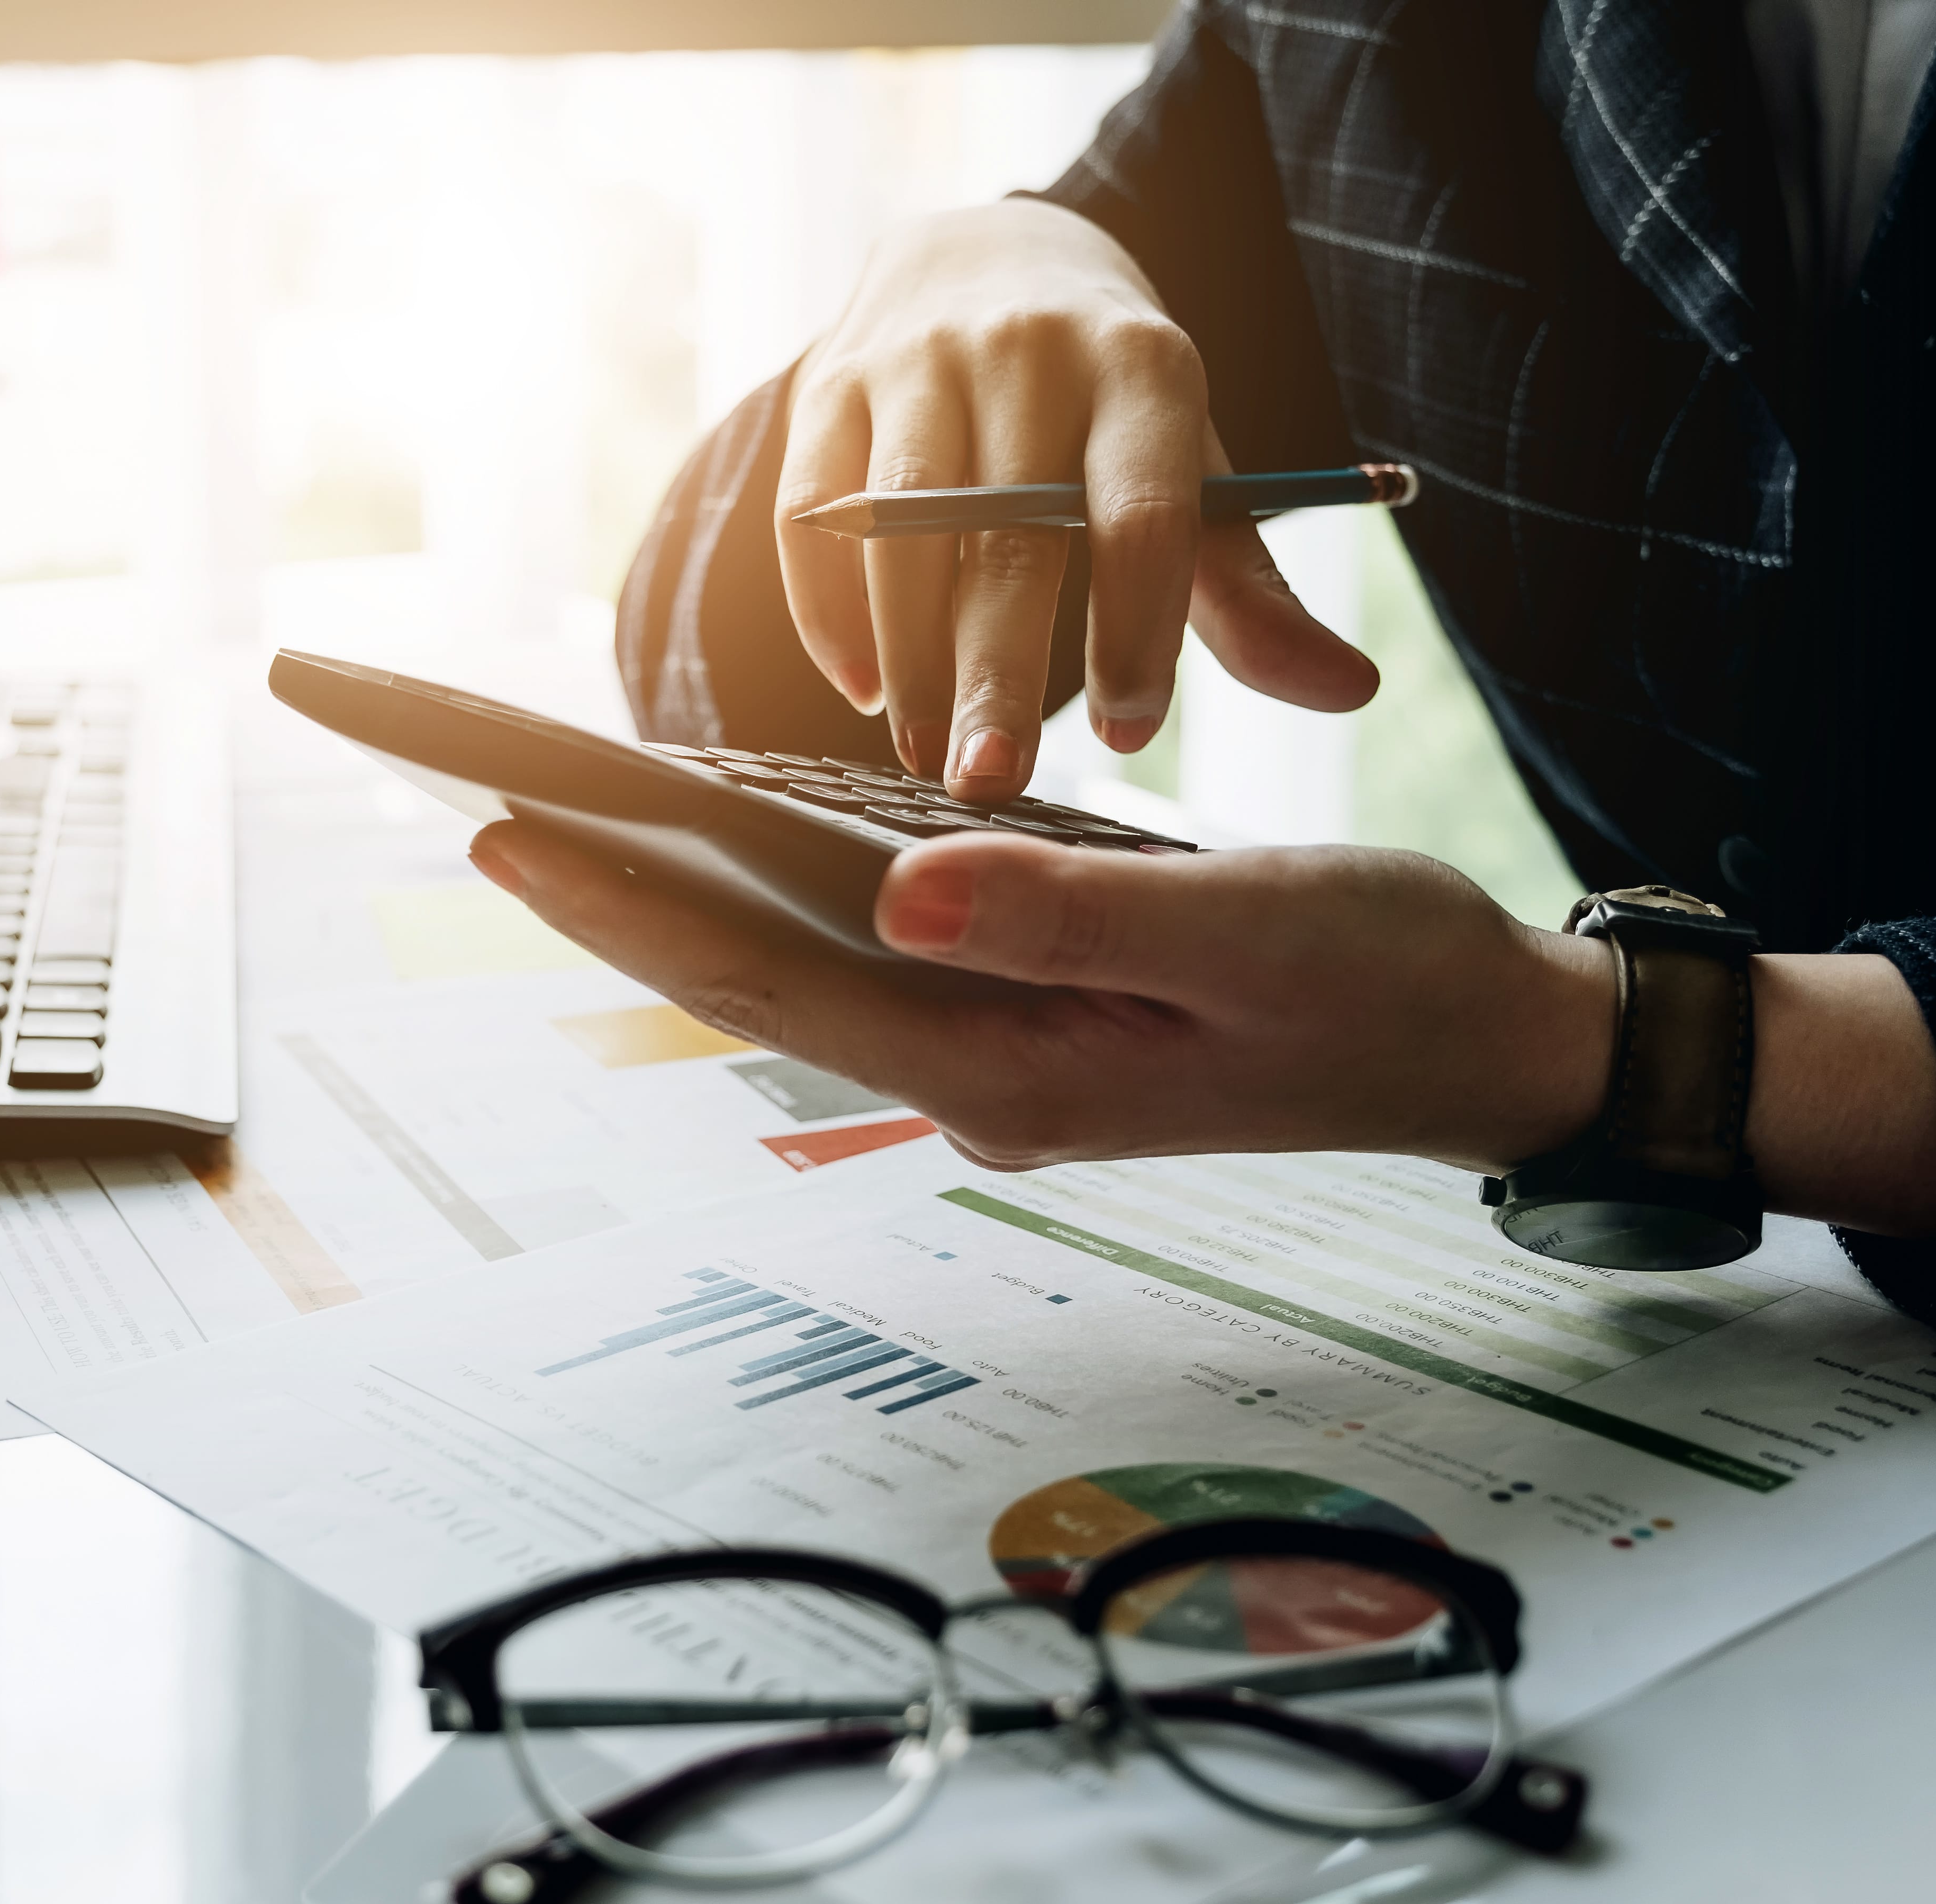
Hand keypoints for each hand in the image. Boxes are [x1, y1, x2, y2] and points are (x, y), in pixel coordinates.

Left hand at [470, 824, 1935, 1235]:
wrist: (1474, 1037)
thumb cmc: (1380, 977)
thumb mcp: (1249, 932)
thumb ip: (1073, 916)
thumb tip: (902, 889)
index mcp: (1008, 1067)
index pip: (773, 978)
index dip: (629, 907)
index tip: (503, 825)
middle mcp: (969, 1072)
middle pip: (746, 975)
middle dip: (600, 893)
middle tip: (461, 799)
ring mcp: (987, 1046)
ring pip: (790, 961)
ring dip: (666, 893)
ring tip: (540, 807)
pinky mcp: (1015, 1003)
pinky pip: (857, 944)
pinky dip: (766, 889)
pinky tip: (706, 836)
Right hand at [777, 198, 1377, 797]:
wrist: (980, 251)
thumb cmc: (1101, 401)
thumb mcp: (1188, 469)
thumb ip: (1247, 589)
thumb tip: (1350, 689)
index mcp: (1143, 366)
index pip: (1142, 512)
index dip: (1135, 629)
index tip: (1129, 734)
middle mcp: (1027, 350)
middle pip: (1007, 535)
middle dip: (997, 672)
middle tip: (992, 783)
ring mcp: (916, 362)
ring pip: (897, 529)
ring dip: (906, 656)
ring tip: (924, 753)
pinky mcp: (828, 386)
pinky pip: (810, 514)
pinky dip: (828, 614)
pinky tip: (861, 689)